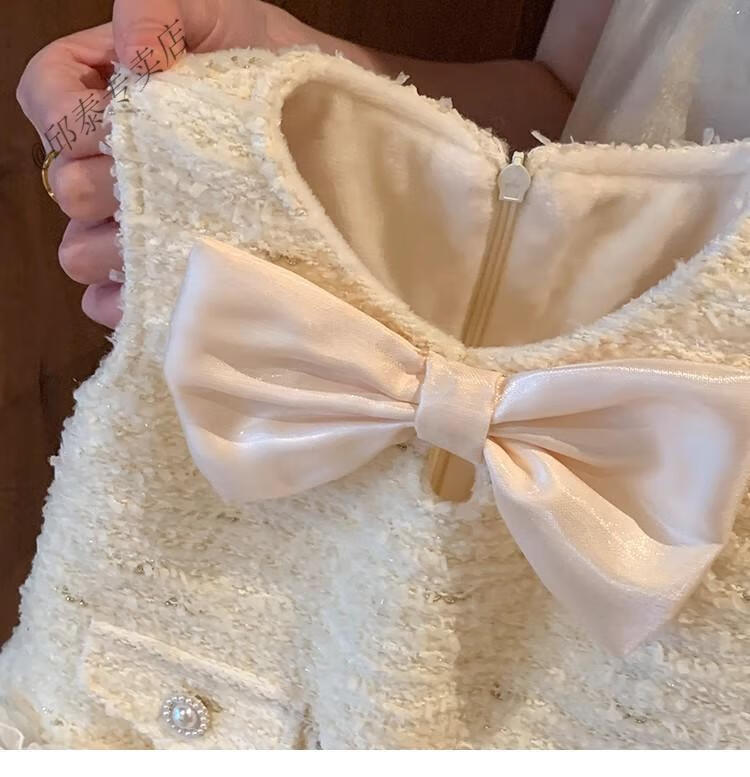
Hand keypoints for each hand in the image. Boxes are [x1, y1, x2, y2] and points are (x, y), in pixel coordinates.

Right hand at [17, 1, 326, 327]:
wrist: (331, 128)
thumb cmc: (272, 72)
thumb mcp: (221, 18)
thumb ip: (163, 11)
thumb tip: (134, 50)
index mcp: (104, 93)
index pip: (46, 99)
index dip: (69, 116)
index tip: (121, 123)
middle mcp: (109, 162)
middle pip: (66, 188)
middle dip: (111, 187)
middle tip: (173, 185)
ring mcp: (132, 224)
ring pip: (80, 252)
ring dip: (120, 249)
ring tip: (179, 237)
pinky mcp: (158, 273)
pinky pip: (110, 300)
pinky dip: (126, 301)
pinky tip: (164, 288)